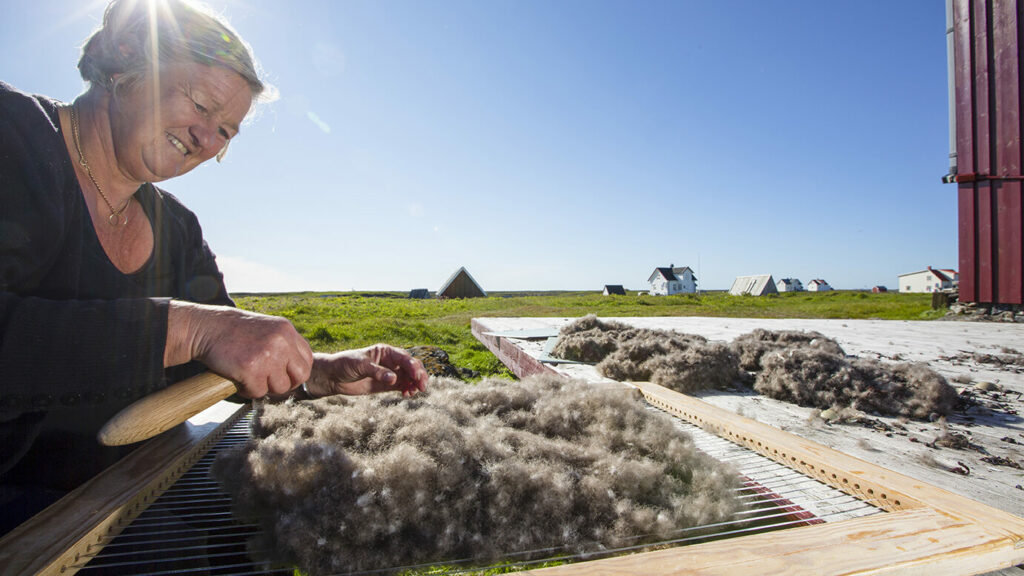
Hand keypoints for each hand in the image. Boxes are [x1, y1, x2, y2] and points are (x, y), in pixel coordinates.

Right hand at [166, 301, 312, 397]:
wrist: (205, 328)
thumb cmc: (233, 331)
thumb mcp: (267, 329)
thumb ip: (284, 344)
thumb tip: (295, 369)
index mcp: (286, 331)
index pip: (307, 360)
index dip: (296, 372)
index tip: (284, 375)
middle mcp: (281, 342)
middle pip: (300, 376)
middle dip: (287, 383)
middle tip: (270, 382)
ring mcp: (267, 356)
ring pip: (279, 388)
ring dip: (264, 387)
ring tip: (249, 376)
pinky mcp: (251, 369)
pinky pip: (258, 392)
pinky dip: (247, 390)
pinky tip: (238, 378)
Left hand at [304, 344, 427, 397]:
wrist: (333, 377)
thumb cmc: (344, 365)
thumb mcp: (360, 366)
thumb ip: (377, 372)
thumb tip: (394, 379)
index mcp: (385, 351)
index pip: (404, 357)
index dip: (413, 366)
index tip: (417, 376)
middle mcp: (390, 361)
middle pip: (411, 366)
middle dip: (419, 375)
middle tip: (422, 386)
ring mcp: (390, 373)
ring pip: (410, 377)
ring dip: (415, 383)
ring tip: (414, 392)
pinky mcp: (387, 385)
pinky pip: (403, 386)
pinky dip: (408, 389)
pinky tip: (407, 394)